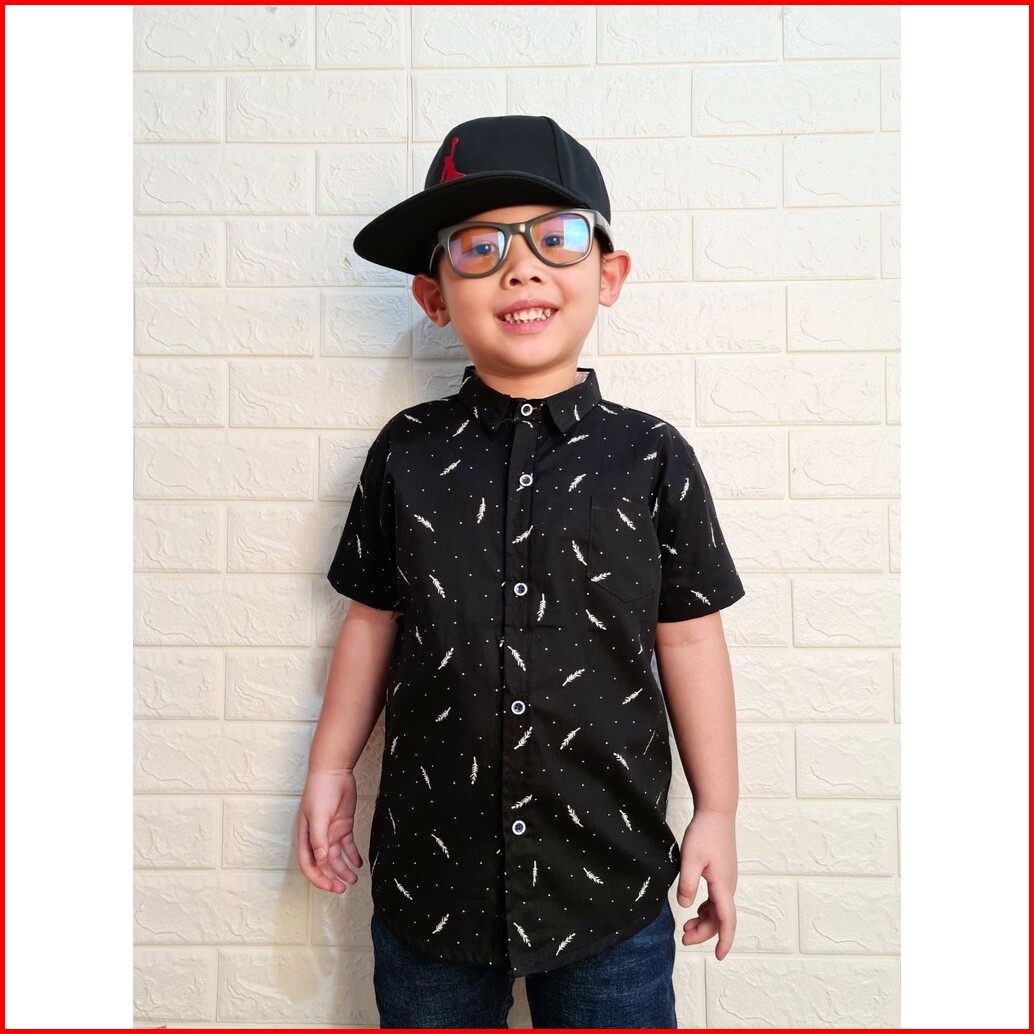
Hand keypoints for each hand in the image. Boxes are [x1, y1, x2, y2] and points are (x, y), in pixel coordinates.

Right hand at [296, 769, 363, 892]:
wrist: (334, 772)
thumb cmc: (320, 791)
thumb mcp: (317, 816)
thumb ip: (319, 839)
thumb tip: (322, 860)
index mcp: (305, 837)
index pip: (308, 865)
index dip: (318, 879)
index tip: (330, 887)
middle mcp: (317, 838)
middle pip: (323, 865)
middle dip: (331, 878)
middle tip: (343, 888)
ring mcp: (330, 833)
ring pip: (337, 858)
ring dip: (344, 870)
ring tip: (354, 879)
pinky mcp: (343, 827)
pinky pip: (348, 846)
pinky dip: (353, 856)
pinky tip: (359, 864)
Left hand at [675, 810, 737, 959]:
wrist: (717, 812)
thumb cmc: (704, 833)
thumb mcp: (690, 859)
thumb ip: (688, 884)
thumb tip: (686, 907)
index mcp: (723, 886)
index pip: (727, 920)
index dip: (724, 940)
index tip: (719, 956)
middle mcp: (728, 886)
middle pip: (720, 918)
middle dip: (704, 933)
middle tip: (683, 938)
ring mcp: (727, 879)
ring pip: (718, 909)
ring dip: (705, 922)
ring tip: (685, 928)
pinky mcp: (722, 873)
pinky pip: (717, 899)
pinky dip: (707, 910)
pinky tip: (696, 910)